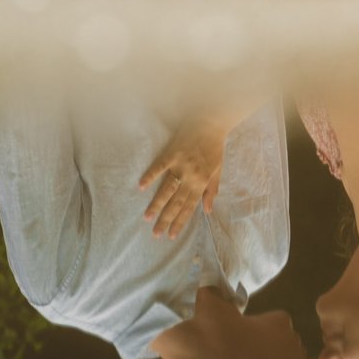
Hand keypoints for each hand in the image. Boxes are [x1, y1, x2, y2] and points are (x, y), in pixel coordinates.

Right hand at [138, 116, 227, 238]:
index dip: (180, 222)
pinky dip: (150, 177)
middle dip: (166, 220)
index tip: (171, 235)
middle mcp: (191, 177)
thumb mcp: (218, 171)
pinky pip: (159, 168)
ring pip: (166, 190)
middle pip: (176, 203)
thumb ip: (212, 191)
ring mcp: (180, 166)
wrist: (211, 123)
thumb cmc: (215, 148)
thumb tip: (207, 210)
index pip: (189, 207)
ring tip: (147, 217)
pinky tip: (141, 186)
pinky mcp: (171, 154)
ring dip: (156, 205)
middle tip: (155, 234)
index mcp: (202, 183)